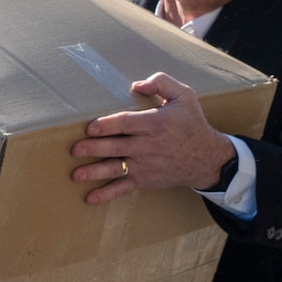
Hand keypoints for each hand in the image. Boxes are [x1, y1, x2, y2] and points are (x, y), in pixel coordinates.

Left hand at [70, 73, 236, 203]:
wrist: (206, 159)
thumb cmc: (192, 124)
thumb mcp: (184, 96)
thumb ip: (161, 83)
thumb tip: (136, 85)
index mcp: (155, 124)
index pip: (126, 124)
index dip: (107, 126)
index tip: (90, 128)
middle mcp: (148, 146)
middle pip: (116, 147)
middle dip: (94, 149)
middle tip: (75, 149)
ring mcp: (144, 165)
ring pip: (115, 168)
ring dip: (94, 172)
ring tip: (76, 175)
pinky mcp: (144, 180)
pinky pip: (123, 188)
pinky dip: (107, 194)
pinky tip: (90, 198)